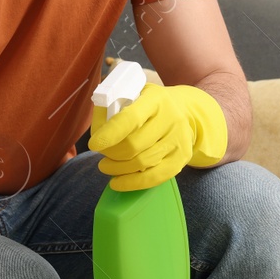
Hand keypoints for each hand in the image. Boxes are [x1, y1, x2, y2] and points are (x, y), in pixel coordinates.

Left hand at [89, 83, 226, 190]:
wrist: (186, 112)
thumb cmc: (151, 106)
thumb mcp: (134, 95)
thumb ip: (113, 107)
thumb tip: (97, 130)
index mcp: (155, 99)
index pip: (131, 118)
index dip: (110, 133)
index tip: (94, 144)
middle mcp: (171, 118)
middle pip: (134, 145)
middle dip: (111, 154)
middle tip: (101, 154)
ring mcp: (178, 139)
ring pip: (142, 162)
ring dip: (118, 168)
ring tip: (106, 166)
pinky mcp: (182, 158)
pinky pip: (155, 177)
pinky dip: (133, 183)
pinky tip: (117, 182)